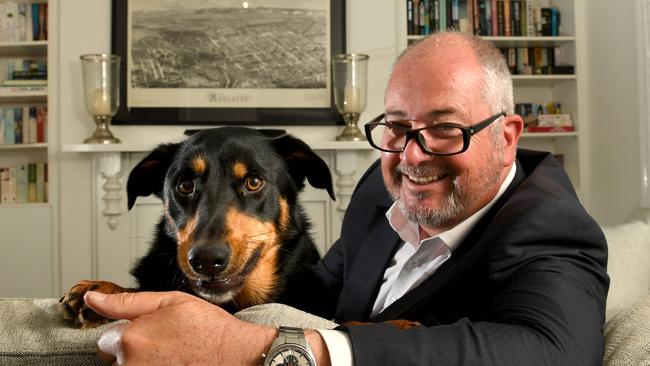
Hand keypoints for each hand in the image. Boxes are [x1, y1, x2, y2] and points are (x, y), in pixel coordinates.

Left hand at [84, 290, 276, 364]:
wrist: (238, 356)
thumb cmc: (208, 329)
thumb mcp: (170, 302)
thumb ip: (126, 302)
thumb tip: (91, 298)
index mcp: (130, 339)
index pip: (106, 340)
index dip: (129, 334)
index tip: (153, 334)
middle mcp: (130, 365)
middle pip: (117, 360)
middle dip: (134, 353)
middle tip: (166, 347)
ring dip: (145, 364)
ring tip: (174, 358)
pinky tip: (177, 364)